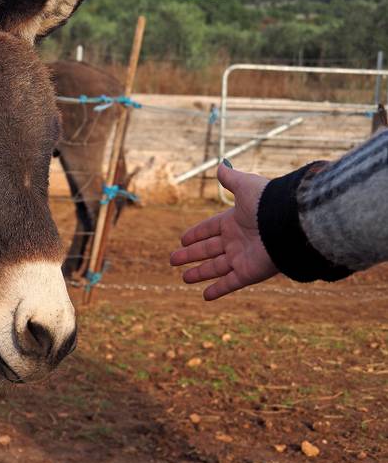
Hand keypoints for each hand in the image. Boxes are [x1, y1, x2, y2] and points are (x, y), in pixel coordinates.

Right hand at [170, 162, 278, 299]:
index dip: (196, 234)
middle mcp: (237, 241)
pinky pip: (230, 283)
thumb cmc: (267, 203)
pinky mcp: (248, 273)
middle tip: (173, 260)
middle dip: (190, 255)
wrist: (289, 223)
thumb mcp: (245, 186)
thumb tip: (220, 166)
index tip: (182, 239)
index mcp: (234, 221)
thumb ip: (231, 179)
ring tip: (184, 278)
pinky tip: (204, 296)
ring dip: (199, 273)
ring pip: (215, 268)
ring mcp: (242, 258)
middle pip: (208, 250)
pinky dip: (217, 290)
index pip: (210, 229)